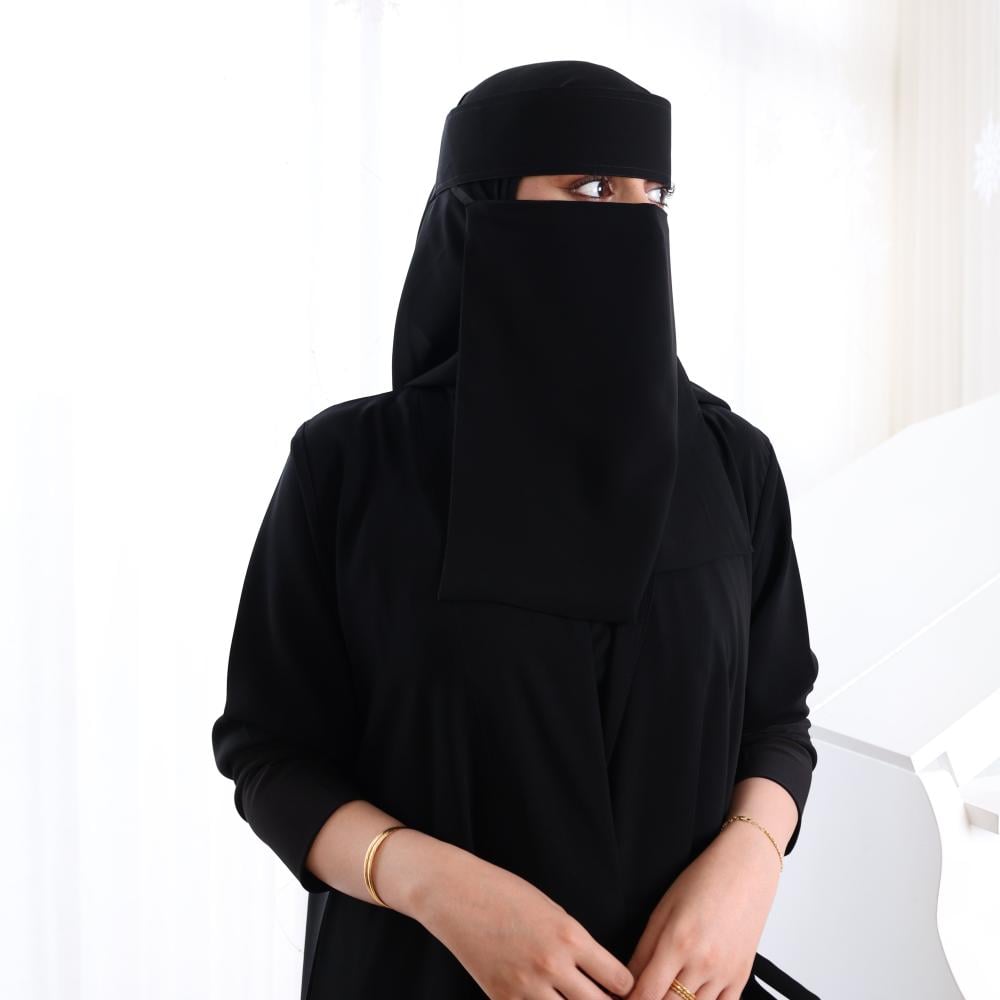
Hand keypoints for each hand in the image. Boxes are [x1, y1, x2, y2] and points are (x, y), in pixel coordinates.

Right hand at [414, 847, 634, 998]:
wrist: (455, 894)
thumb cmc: (505, 893)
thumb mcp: (552, 910)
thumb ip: (575, 944)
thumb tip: (597, 977)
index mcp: (570, 935)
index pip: (619, 980)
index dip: (625, 988)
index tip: (622, 989)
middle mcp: (551, 964)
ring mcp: (525, 986)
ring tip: (573, 999)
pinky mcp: (502, 999)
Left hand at [622, 822, 780, 999]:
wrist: (747, 871)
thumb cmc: (702, 882)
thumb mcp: (663, 909)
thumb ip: (643, 950)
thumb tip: (627, 980)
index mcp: (677, 942)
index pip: (646, 993)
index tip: (619, 998)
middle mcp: (702, 963)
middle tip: (639, 995)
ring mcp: (724, 974)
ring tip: (664, 993)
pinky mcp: (741, 978)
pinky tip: (689, 998)